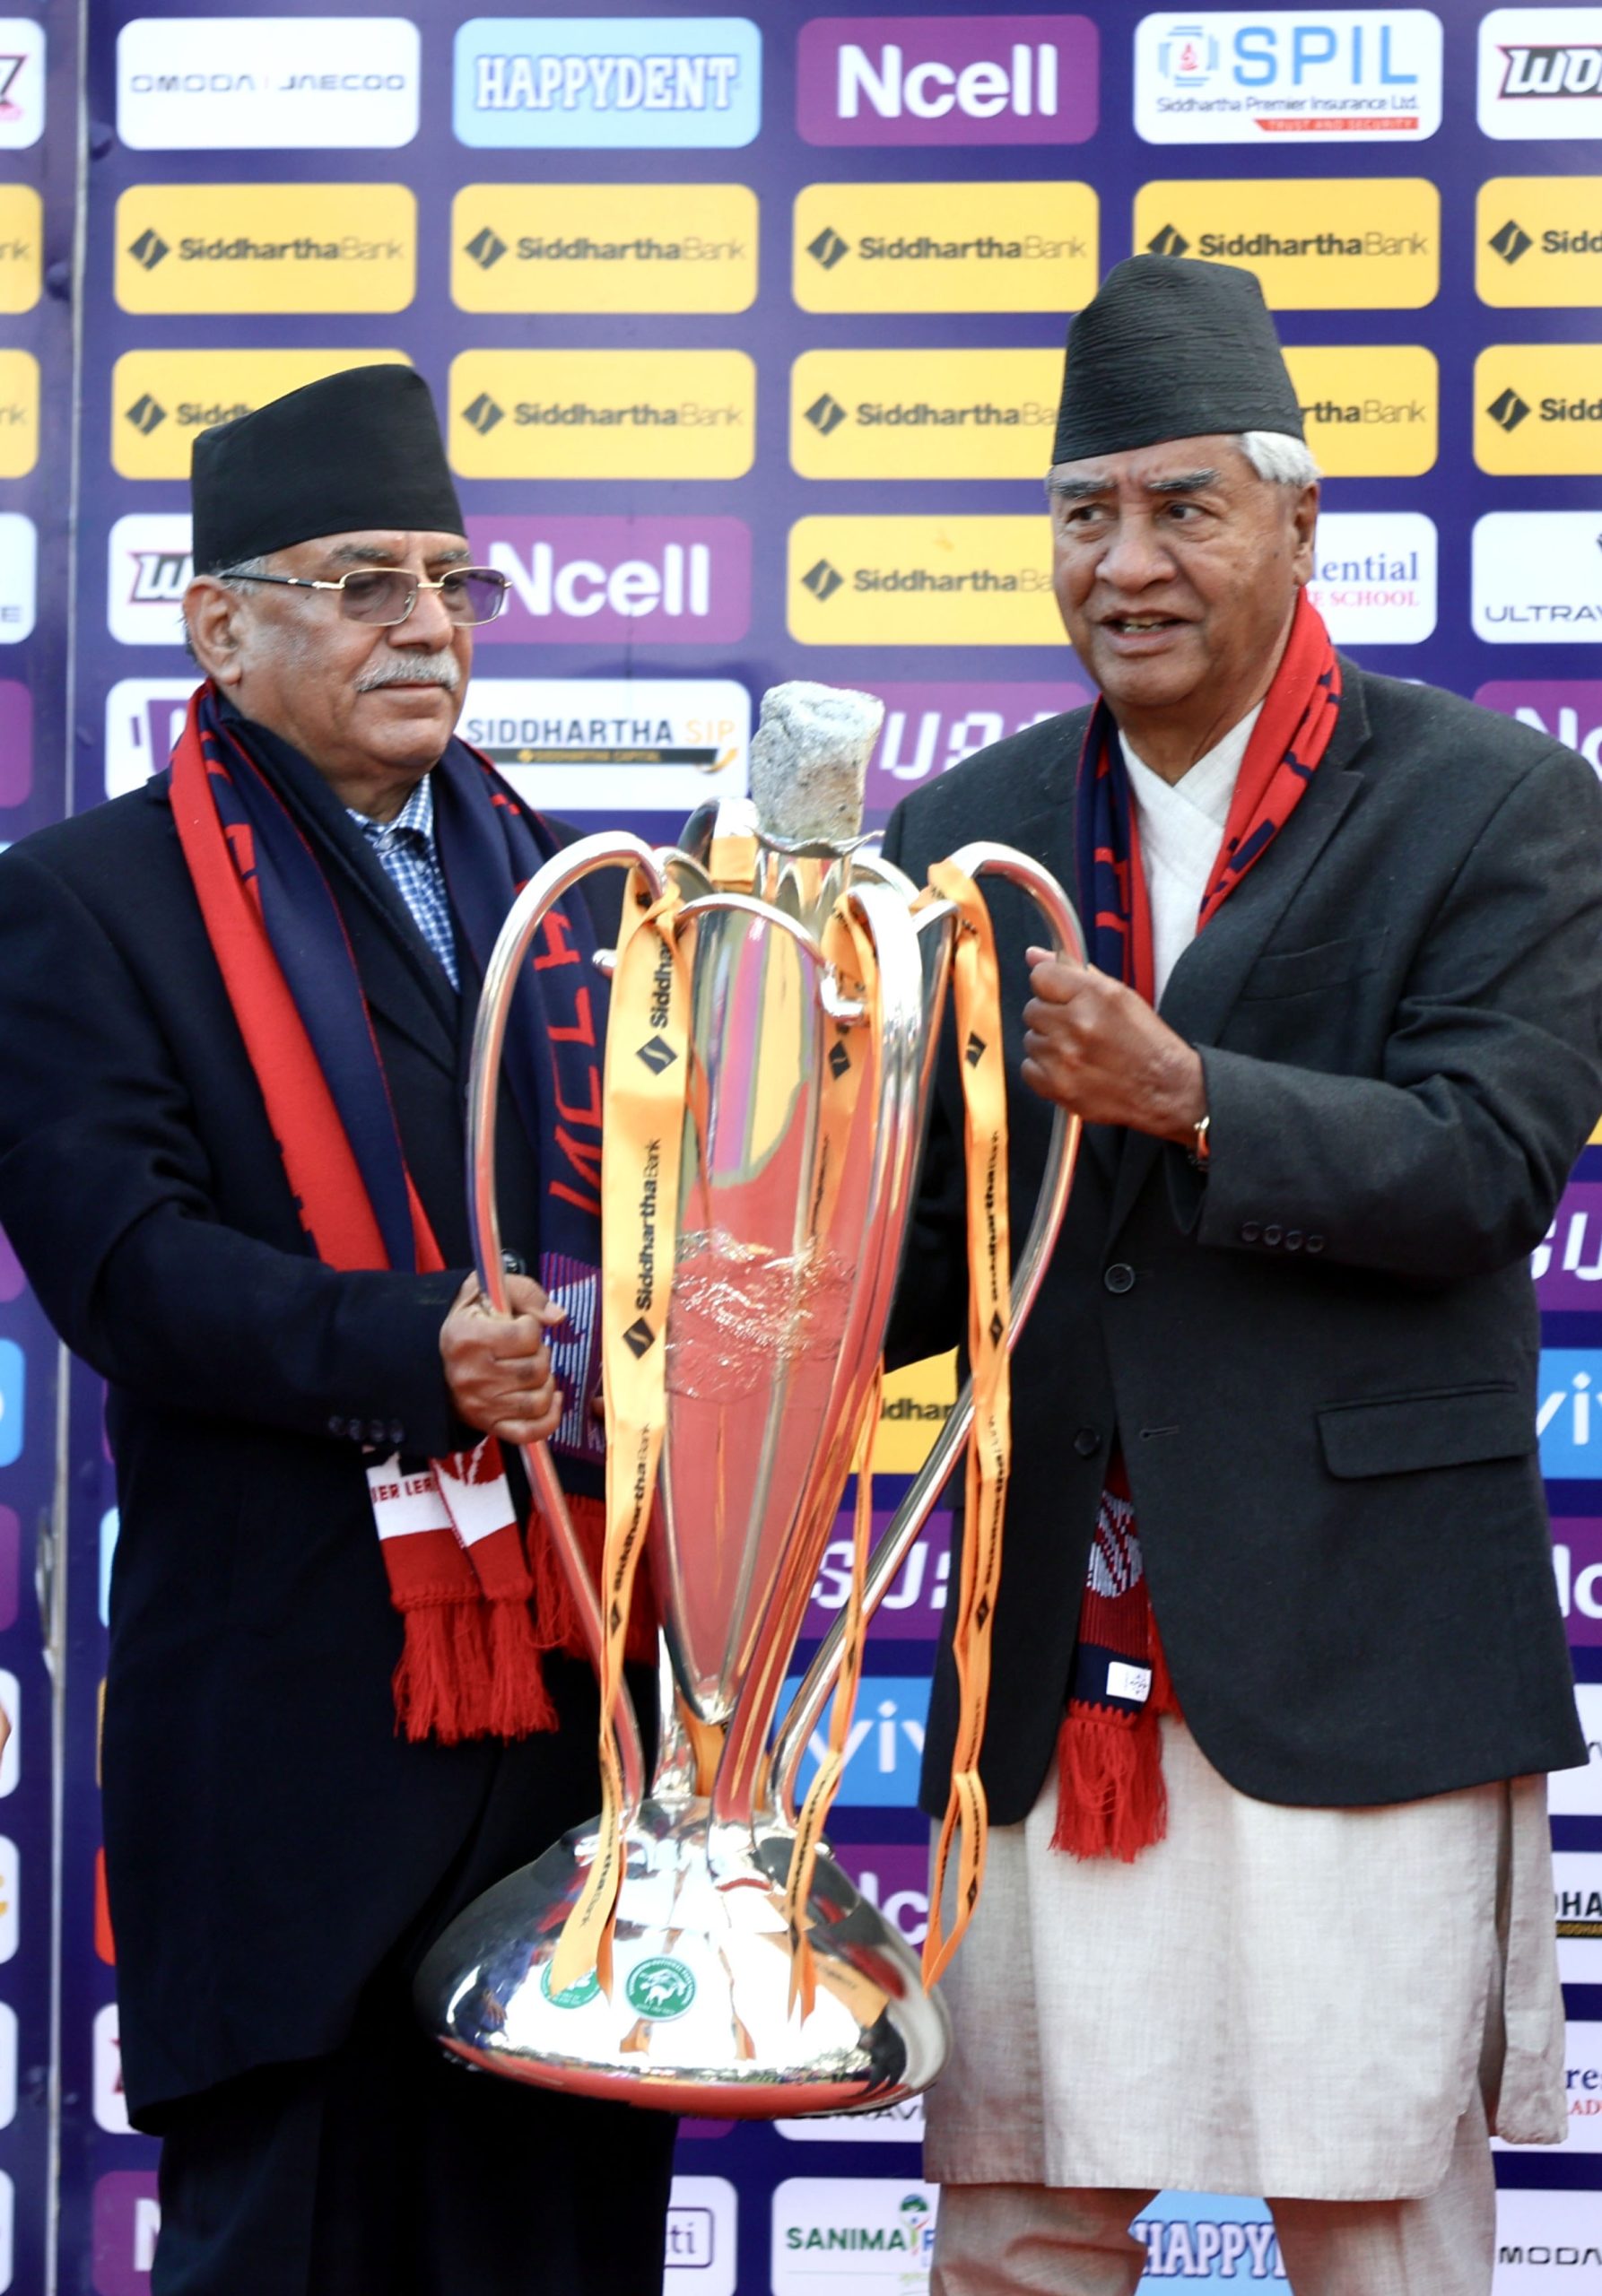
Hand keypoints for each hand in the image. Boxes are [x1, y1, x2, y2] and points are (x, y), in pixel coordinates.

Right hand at [440, 1273, 565, 1446]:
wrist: (440, 1355)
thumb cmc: (473, 1320)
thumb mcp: (491, 1291)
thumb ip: (527, 1294)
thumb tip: (557, 1317)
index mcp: (468, 1337)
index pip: (527, 1335)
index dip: (532, 1327)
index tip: (519, 1325)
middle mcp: (471, 1375)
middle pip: (537, 1369)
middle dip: (541, 1354)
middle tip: (526, 1350)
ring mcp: (479, 1405)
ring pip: (539, 1399)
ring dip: (546, 1382)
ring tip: (532, 1371)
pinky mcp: (488, 1425)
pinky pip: (529, 1433)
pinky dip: (549, 1418)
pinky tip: (551, 1398)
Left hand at [1022, 948, 1206, 1144]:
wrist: (1166, 1090)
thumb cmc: (1146, 1042)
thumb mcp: (1120, 996)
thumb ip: (1073, 972)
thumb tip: (1032, 954)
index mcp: (1095, 995)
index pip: (1041, 976)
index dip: (1051, 987)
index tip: (1062, 998)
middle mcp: (1077, 1024)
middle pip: (1032, 1009)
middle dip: (1051, 1018)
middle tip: (1078, 1030)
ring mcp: (1064, 1058)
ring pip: (1030, 1040)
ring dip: (1049, 1045)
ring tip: (1078, 1052)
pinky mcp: (1057, 1087)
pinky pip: (1028, 1069)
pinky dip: (1045, 1071)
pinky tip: (1070, 1070)